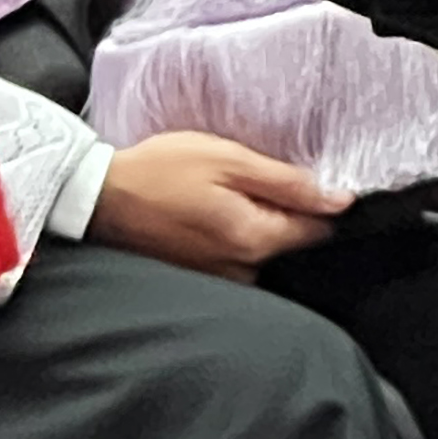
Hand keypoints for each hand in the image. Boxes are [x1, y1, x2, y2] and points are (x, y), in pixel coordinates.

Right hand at [87, 131, 345, 282]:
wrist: (97, 198)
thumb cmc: (161, 172)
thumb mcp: (229, 160)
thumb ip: (288, 182)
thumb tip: (340, 201)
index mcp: (255, 239)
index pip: (318, 230)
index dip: (318, 202)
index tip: (296, 181)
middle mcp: (243, 268)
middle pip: (289, 242)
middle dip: (281, 214)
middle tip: (246, 182)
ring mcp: (219, 278)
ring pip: (261, 251)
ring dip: (252, 226)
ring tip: (219, 198)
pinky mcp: (198, 277)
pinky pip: (234, 259)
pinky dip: (228, 238)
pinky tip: (204, 216)